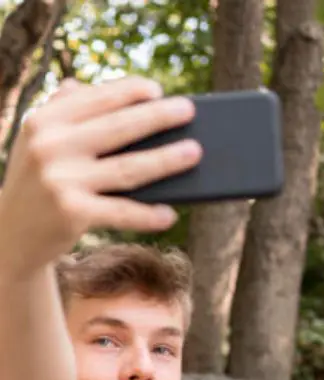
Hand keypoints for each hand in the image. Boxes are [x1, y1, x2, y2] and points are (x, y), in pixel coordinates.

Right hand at [0, 76, 201, 276]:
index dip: (131, 92)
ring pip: (128, 169)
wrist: (10, 234)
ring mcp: (61, 180)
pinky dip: (148, 214)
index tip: (159, 90)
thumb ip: (68, 112)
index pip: (96, 98)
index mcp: (44, 120)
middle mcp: (50, 146)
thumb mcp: (41, 142)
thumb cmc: (38, 183)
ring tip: (194, 153)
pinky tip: (169, 214)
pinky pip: (121, 212)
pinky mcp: (72, 213)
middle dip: (158, 117)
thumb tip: (112, 91)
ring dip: (166, 161)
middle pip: (119, 128)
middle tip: (189, 111)